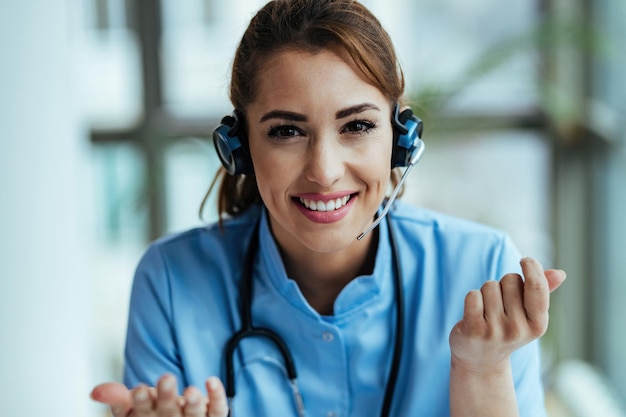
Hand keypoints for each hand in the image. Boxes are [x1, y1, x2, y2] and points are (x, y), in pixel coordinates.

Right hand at [90, 374, 228, 416]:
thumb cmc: (155, 412)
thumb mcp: (132, 406)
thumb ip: (116, 398)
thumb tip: (97, 392)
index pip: (140, 413)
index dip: (140, 402)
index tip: (139, 389)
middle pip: (168, 412)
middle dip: (167, 397)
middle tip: (167, 378)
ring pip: (195, 414)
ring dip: (193, 403)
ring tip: (191, 391)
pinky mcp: (213, 416)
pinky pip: (218, 409)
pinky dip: (216, 396)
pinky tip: (212, 381)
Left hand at [449, 257, 565, 369]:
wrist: (480, 361)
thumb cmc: (506, 329)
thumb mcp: (527, 315)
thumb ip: (541, 292)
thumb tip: (560, 273)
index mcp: (538, 325)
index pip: (537, 287)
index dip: (532, 268)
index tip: (526, 260)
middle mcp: (518, 330)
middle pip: (510, 280)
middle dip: (503, 285)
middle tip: (500, 305)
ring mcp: (495, 331)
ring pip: (490, 286)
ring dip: (486, 292)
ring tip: (487, 312)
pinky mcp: (474, 331)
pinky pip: (473, 295)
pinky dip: (472, 299)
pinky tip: (474, 315)